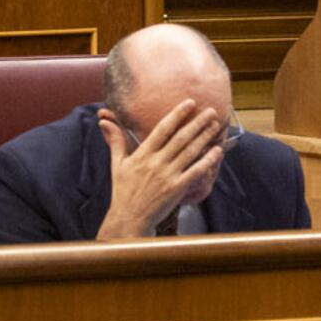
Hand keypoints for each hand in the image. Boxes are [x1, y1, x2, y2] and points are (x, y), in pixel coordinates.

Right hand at [95, 99, 225, 239]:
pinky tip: (217, 151)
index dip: (177, 114)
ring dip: (205, 137)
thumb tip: (103, 121)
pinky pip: (195, 171)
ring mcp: (168, 175)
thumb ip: (115, 140)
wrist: (129, 217)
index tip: (190, 103)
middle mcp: (156, 162)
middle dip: (197, 123)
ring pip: (190, 152)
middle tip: (211, 111)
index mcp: (142, 154)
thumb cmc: (123, 190)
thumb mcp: (117, 164)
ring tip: (215, 126)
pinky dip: (207, 161)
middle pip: (181, 138)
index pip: (163, 129)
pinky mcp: (177, 188)